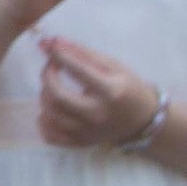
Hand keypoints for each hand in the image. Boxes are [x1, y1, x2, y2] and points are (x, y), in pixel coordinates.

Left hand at [36, 32, 163, 152]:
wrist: (142, 121)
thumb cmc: (129, 88)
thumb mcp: (114, 66)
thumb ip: (83, 53)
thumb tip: (54, 41)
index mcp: (110, 92)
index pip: (78, 71)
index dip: (59, 55)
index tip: (51, 46)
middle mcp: (97, 115)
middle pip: (57, 97)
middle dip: (47, 76)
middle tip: (50, 67)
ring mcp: (87, 133)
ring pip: (50, 115)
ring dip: (44, 95)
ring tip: (53, 86)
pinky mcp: (80, 143)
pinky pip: (49, 135)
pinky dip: (43, 121)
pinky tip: (51, 110)